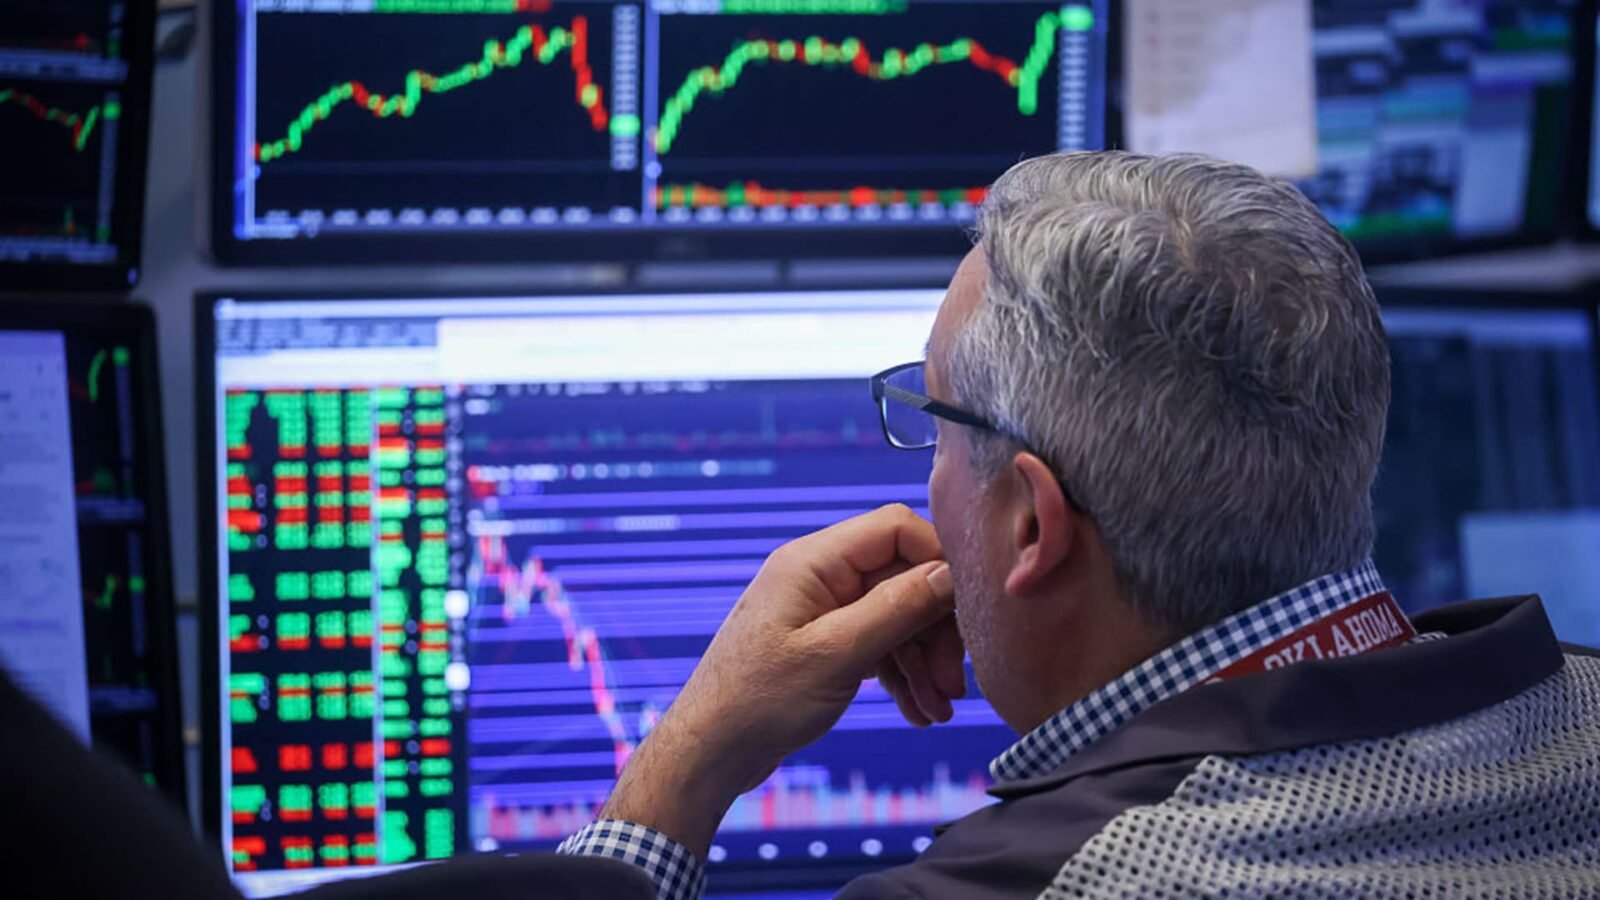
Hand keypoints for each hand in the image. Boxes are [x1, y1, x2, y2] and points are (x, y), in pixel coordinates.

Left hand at [597, 504, 962, 858]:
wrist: (710, 752)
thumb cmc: (758, 700)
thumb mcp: (837, 654)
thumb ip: (897, 609)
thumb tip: (950, 573)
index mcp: (814, 561)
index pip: (896, 528)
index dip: (938, 561)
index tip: (965, 610)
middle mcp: (819, 576)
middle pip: (902, 578)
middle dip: (935, 629)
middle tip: (954, 682)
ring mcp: (820, 611)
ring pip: (895, 616)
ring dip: (923, 661)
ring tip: (940, 709)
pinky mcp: (822, 644)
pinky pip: (877, 644)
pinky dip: (901, 675)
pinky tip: (918, 711)